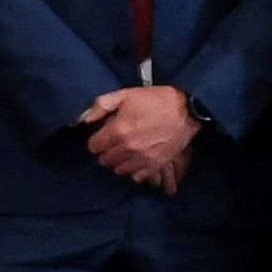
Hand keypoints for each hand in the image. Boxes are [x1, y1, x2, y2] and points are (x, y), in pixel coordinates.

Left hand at [82, 84, 196, 190]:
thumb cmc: (156, 100)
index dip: (96, 140)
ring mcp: (142, 158)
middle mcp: (128, 148)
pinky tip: (136, 160)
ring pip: (118, 170)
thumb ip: (101, 106)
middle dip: (106, 151)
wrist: (187, 110)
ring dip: (119, 162)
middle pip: (104, 160)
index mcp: (118, 130)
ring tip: (125, 151)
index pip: (93, 146)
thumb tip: (85, 119)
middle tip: (114, 143)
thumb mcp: (125, 95)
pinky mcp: (156, 164)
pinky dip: (134, 170)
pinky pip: (137, 176)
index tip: (102, 136)